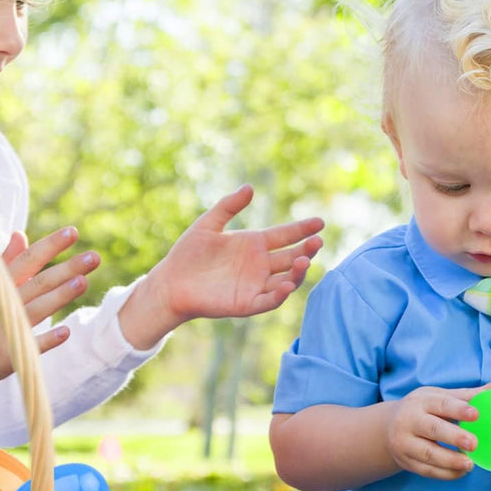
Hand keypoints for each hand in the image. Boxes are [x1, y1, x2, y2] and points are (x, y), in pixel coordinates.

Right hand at [0, 226, 99, 398]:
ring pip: (37, 309)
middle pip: (38, 282)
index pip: (28, 260)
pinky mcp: (6, 355)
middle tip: (95, 257)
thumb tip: (21, 234)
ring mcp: (4, 329)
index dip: (50, 245)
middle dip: (67, 268)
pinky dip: (47, 338)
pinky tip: (66, 331)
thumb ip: (6, 262)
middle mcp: (2, 303)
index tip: (73, 232)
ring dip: (60, 295)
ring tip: (84, 282)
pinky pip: (30, 346)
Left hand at [120, 184, 323, 348]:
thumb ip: (229, 206)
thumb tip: (250, 187)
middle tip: (317, 241)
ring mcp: (255, 285)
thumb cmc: (188, 254)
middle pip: (291, 257)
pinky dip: (280, 294)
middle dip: (306, 250)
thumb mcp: (208, 224)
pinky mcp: (247, 303)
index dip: (302, 229)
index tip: (319, 222)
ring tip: (304, 260)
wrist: (171, 282)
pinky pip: (269, 299)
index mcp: (254, 244)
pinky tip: (287, 285)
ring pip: (286, 279)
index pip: (285, 235)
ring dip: (298, 272)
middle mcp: (260, 265)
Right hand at [385, 384, 490, 479]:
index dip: (458, 409)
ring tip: (470, 464)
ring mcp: (405, 443)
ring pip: (428, 454)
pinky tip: (461, 471)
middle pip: (432, 429)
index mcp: (420, 402)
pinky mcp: (406, 462)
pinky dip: (446, 474)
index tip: (476, 414)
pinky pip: (427, 471)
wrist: (386, 429)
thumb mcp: (436, 397)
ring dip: (451, 461)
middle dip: (454, 437)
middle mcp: (409, 421)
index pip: (440, 403)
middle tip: (474, 444)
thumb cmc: (420, 410)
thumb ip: (464, 396)